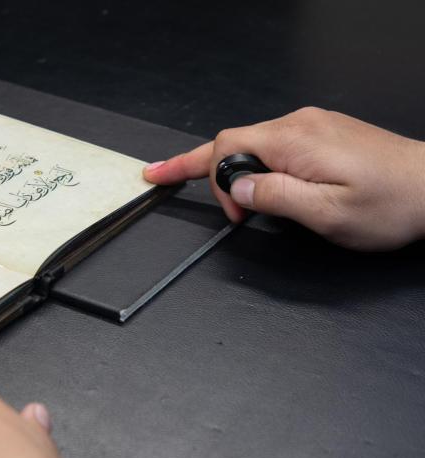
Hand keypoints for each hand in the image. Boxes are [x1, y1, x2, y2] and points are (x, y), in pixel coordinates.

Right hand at [143, 107, 424, 250]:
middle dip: (207, 171)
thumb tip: (235, 189)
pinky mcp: (323, 134)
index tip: (212, 206)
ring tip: (232, 200)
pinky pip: (275, 145)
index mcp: (294, 141)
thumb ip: (275, 198)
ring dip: (235, 171)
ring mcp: (312, 126)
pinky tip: (261, 184)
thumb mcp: (327, 213)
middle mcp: (299, 125)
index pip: (225, 147)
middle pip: (233, 142)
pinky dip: (256, 165)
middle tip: (184, 191)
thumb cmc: (391, 204)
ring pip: (253, 144)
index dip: (207, 178)